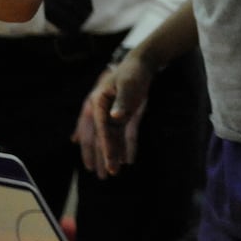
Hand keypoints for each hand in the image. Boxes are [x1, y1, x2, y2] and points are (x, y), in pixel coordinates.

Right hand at [74, 52, 153, 177]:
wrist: (142, 64)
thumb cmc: (131, 73)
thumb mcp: (127, 84)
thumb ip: (122, 101)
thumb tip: (115, 117)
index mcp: (97, 104)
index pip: (101, 131)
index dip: (105, 149)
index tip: (108, 164)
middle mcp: (102, 113)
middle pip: (100, 139)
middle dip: (101, 158)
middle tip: (102, 176)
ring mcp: (114, 116)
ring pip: (112, 139)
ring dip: (112, 155)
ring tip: (112, 172)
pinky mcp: (126, 117)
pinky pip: (125, 134)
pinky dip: (127, 146)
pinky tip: (128, 159)